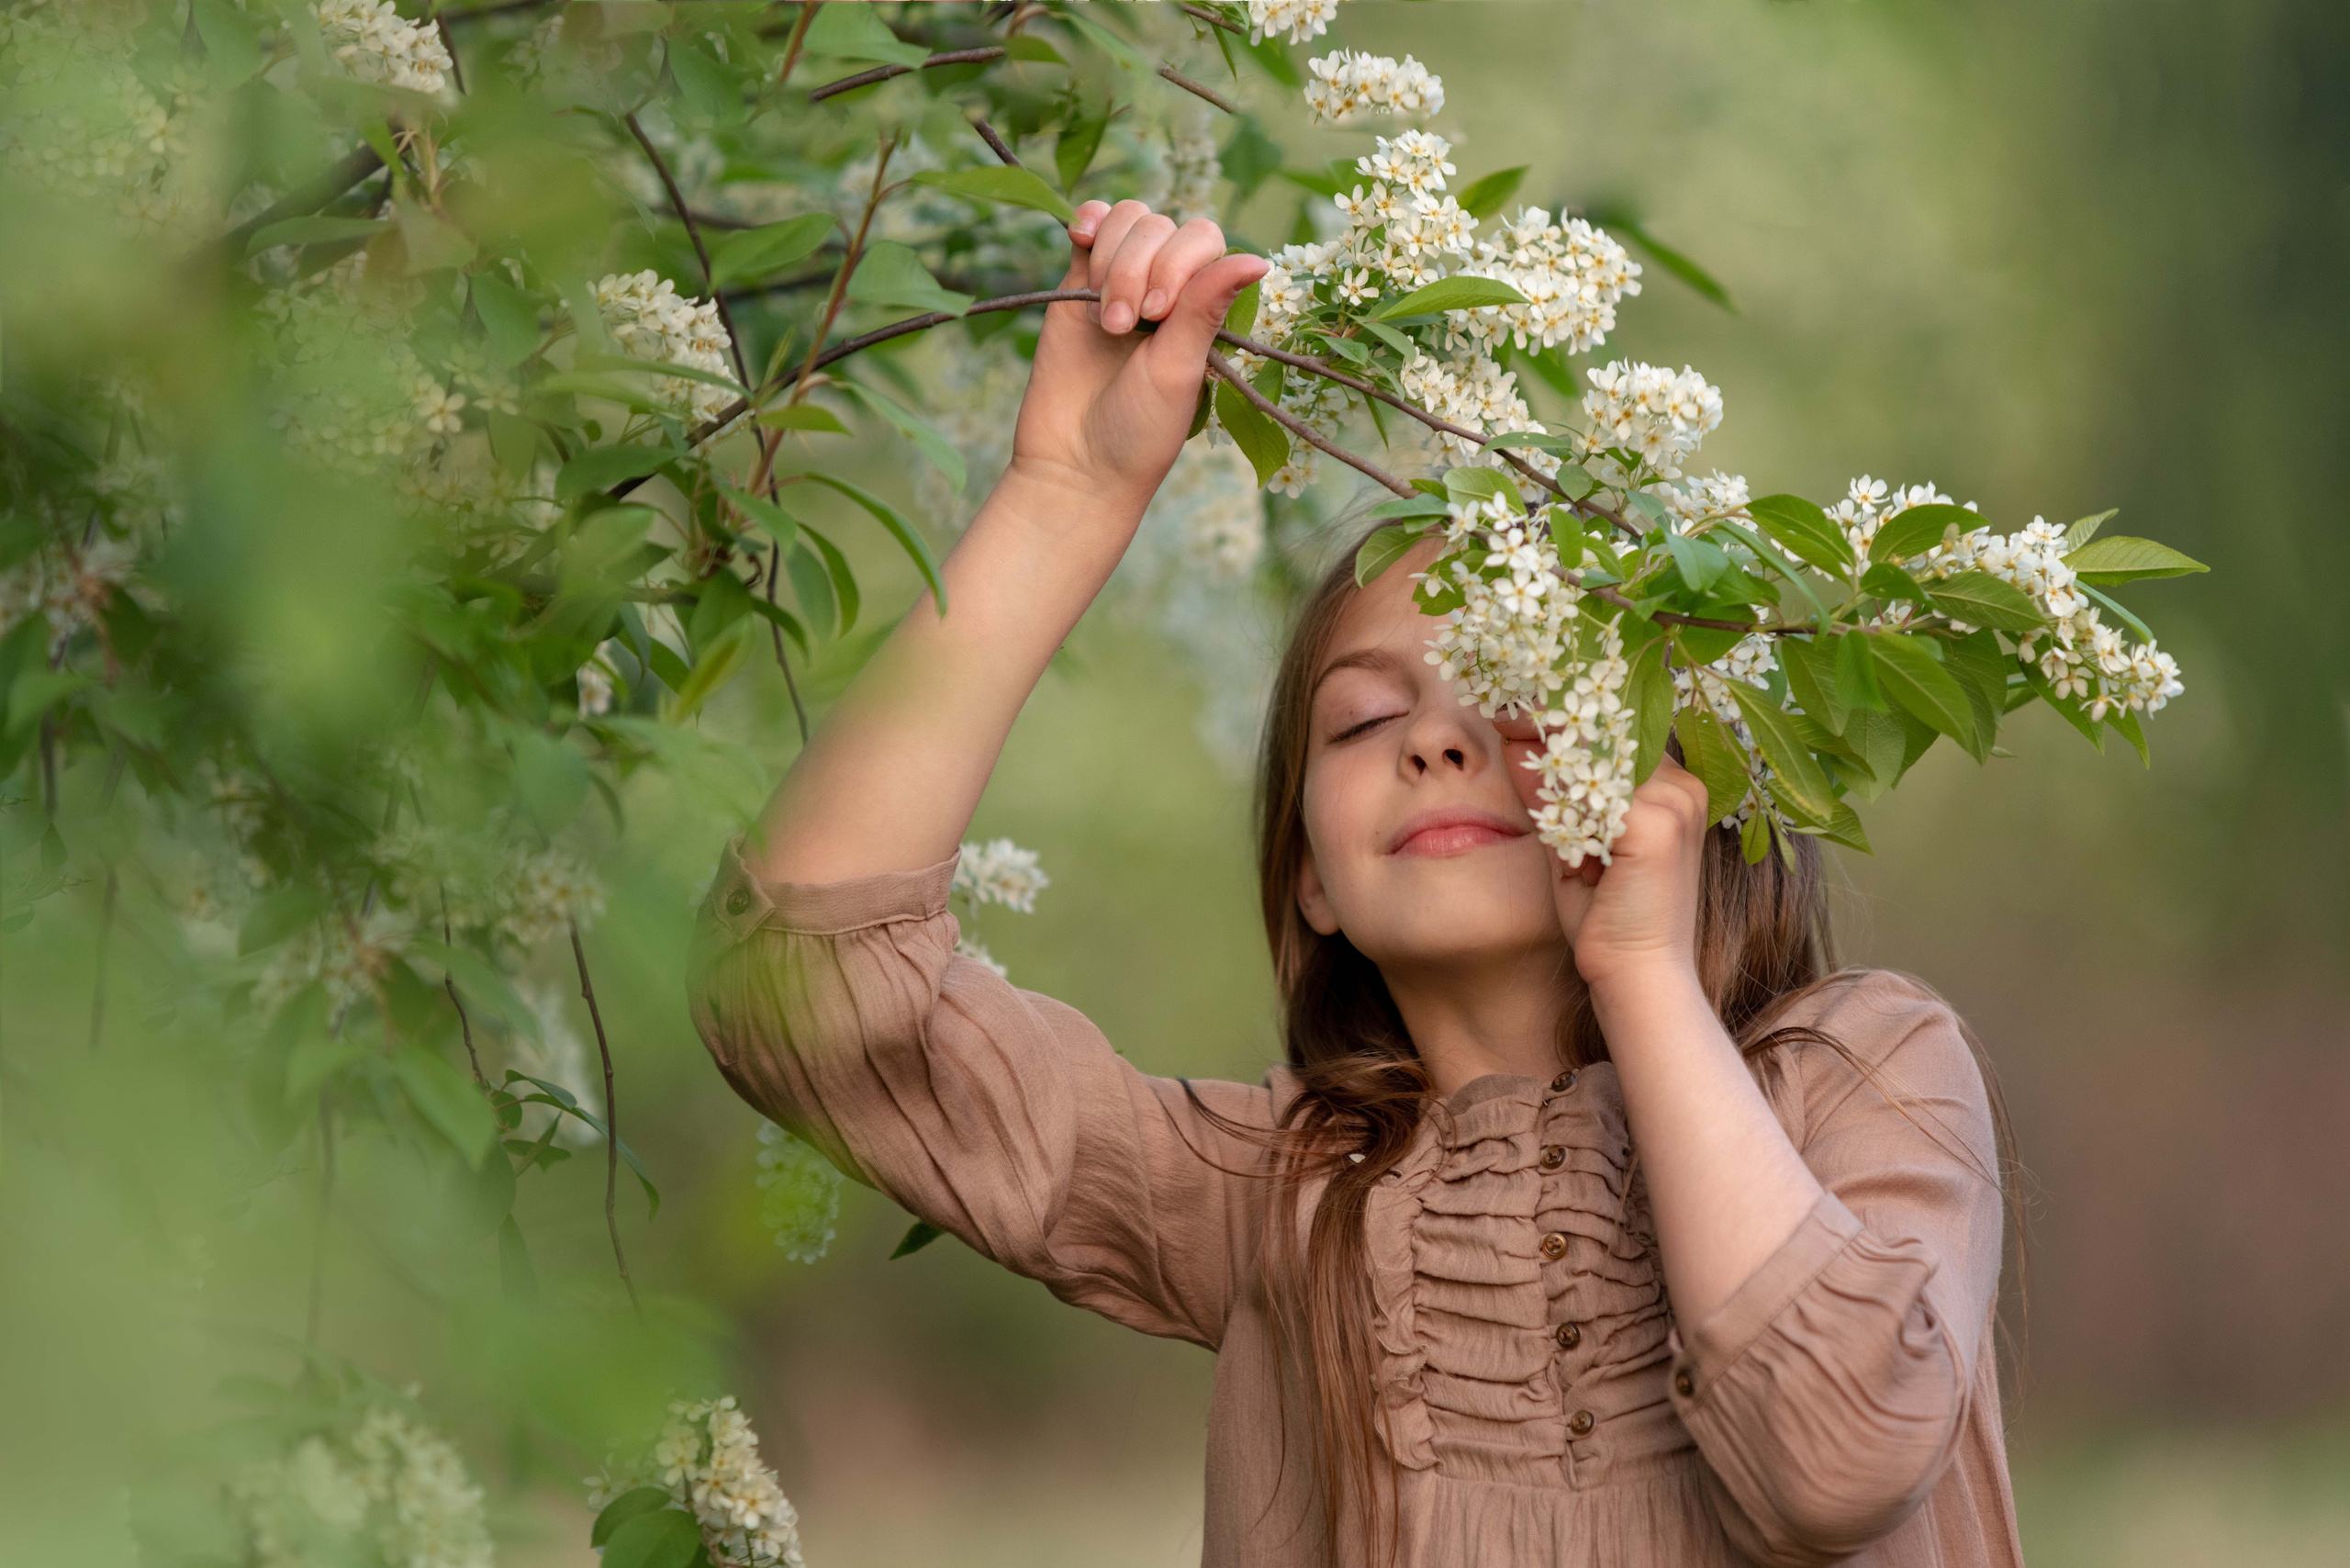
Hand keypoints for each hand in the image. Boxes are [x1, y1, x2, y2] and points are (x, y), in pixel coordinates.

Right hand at [1007, 200, 1267, 508]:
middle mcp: (1168, 287)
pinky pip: (1090, 223)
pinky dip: (1087, 220)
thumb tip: (1261, 258)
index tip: (1158, 315)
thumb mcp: (1180, 369)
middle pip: (1161, 226)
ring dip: (1114, 259)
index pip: (1203, 239)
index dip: (1178, 262)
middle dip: (1138, 269)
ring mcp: (1122, 280)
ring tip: (1104, 320)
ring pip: (1127, 219)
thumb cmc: (1139, 429)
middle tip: (1125, 329)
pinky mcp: (1078, 282)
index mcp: (1204, 308)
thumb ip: (1206, 306)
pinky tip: (1081, 239)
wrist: (1074, 461)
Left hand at [1489, 717, 1709, 993]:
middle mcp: (1683, 787)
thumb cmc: (1606, 915)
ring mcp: (1674, 802)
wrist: (1634, 974)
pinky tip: (1527, 781)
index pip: (1616, 732)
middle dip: (1549, 718)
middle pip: (1606, 732)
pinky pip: (1590, 789)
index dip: (1566, 716)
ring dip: (1547, 745)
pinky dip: (1554, 789)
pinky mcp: (1655, 823)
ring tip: (1504, 729)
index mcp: (1674, 789)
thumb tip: (1512, 740)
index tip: (1515, 707)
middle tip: (1500, 710)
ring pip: (1595, 755)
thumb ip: (1551, 793)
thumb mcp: (1572, 842)